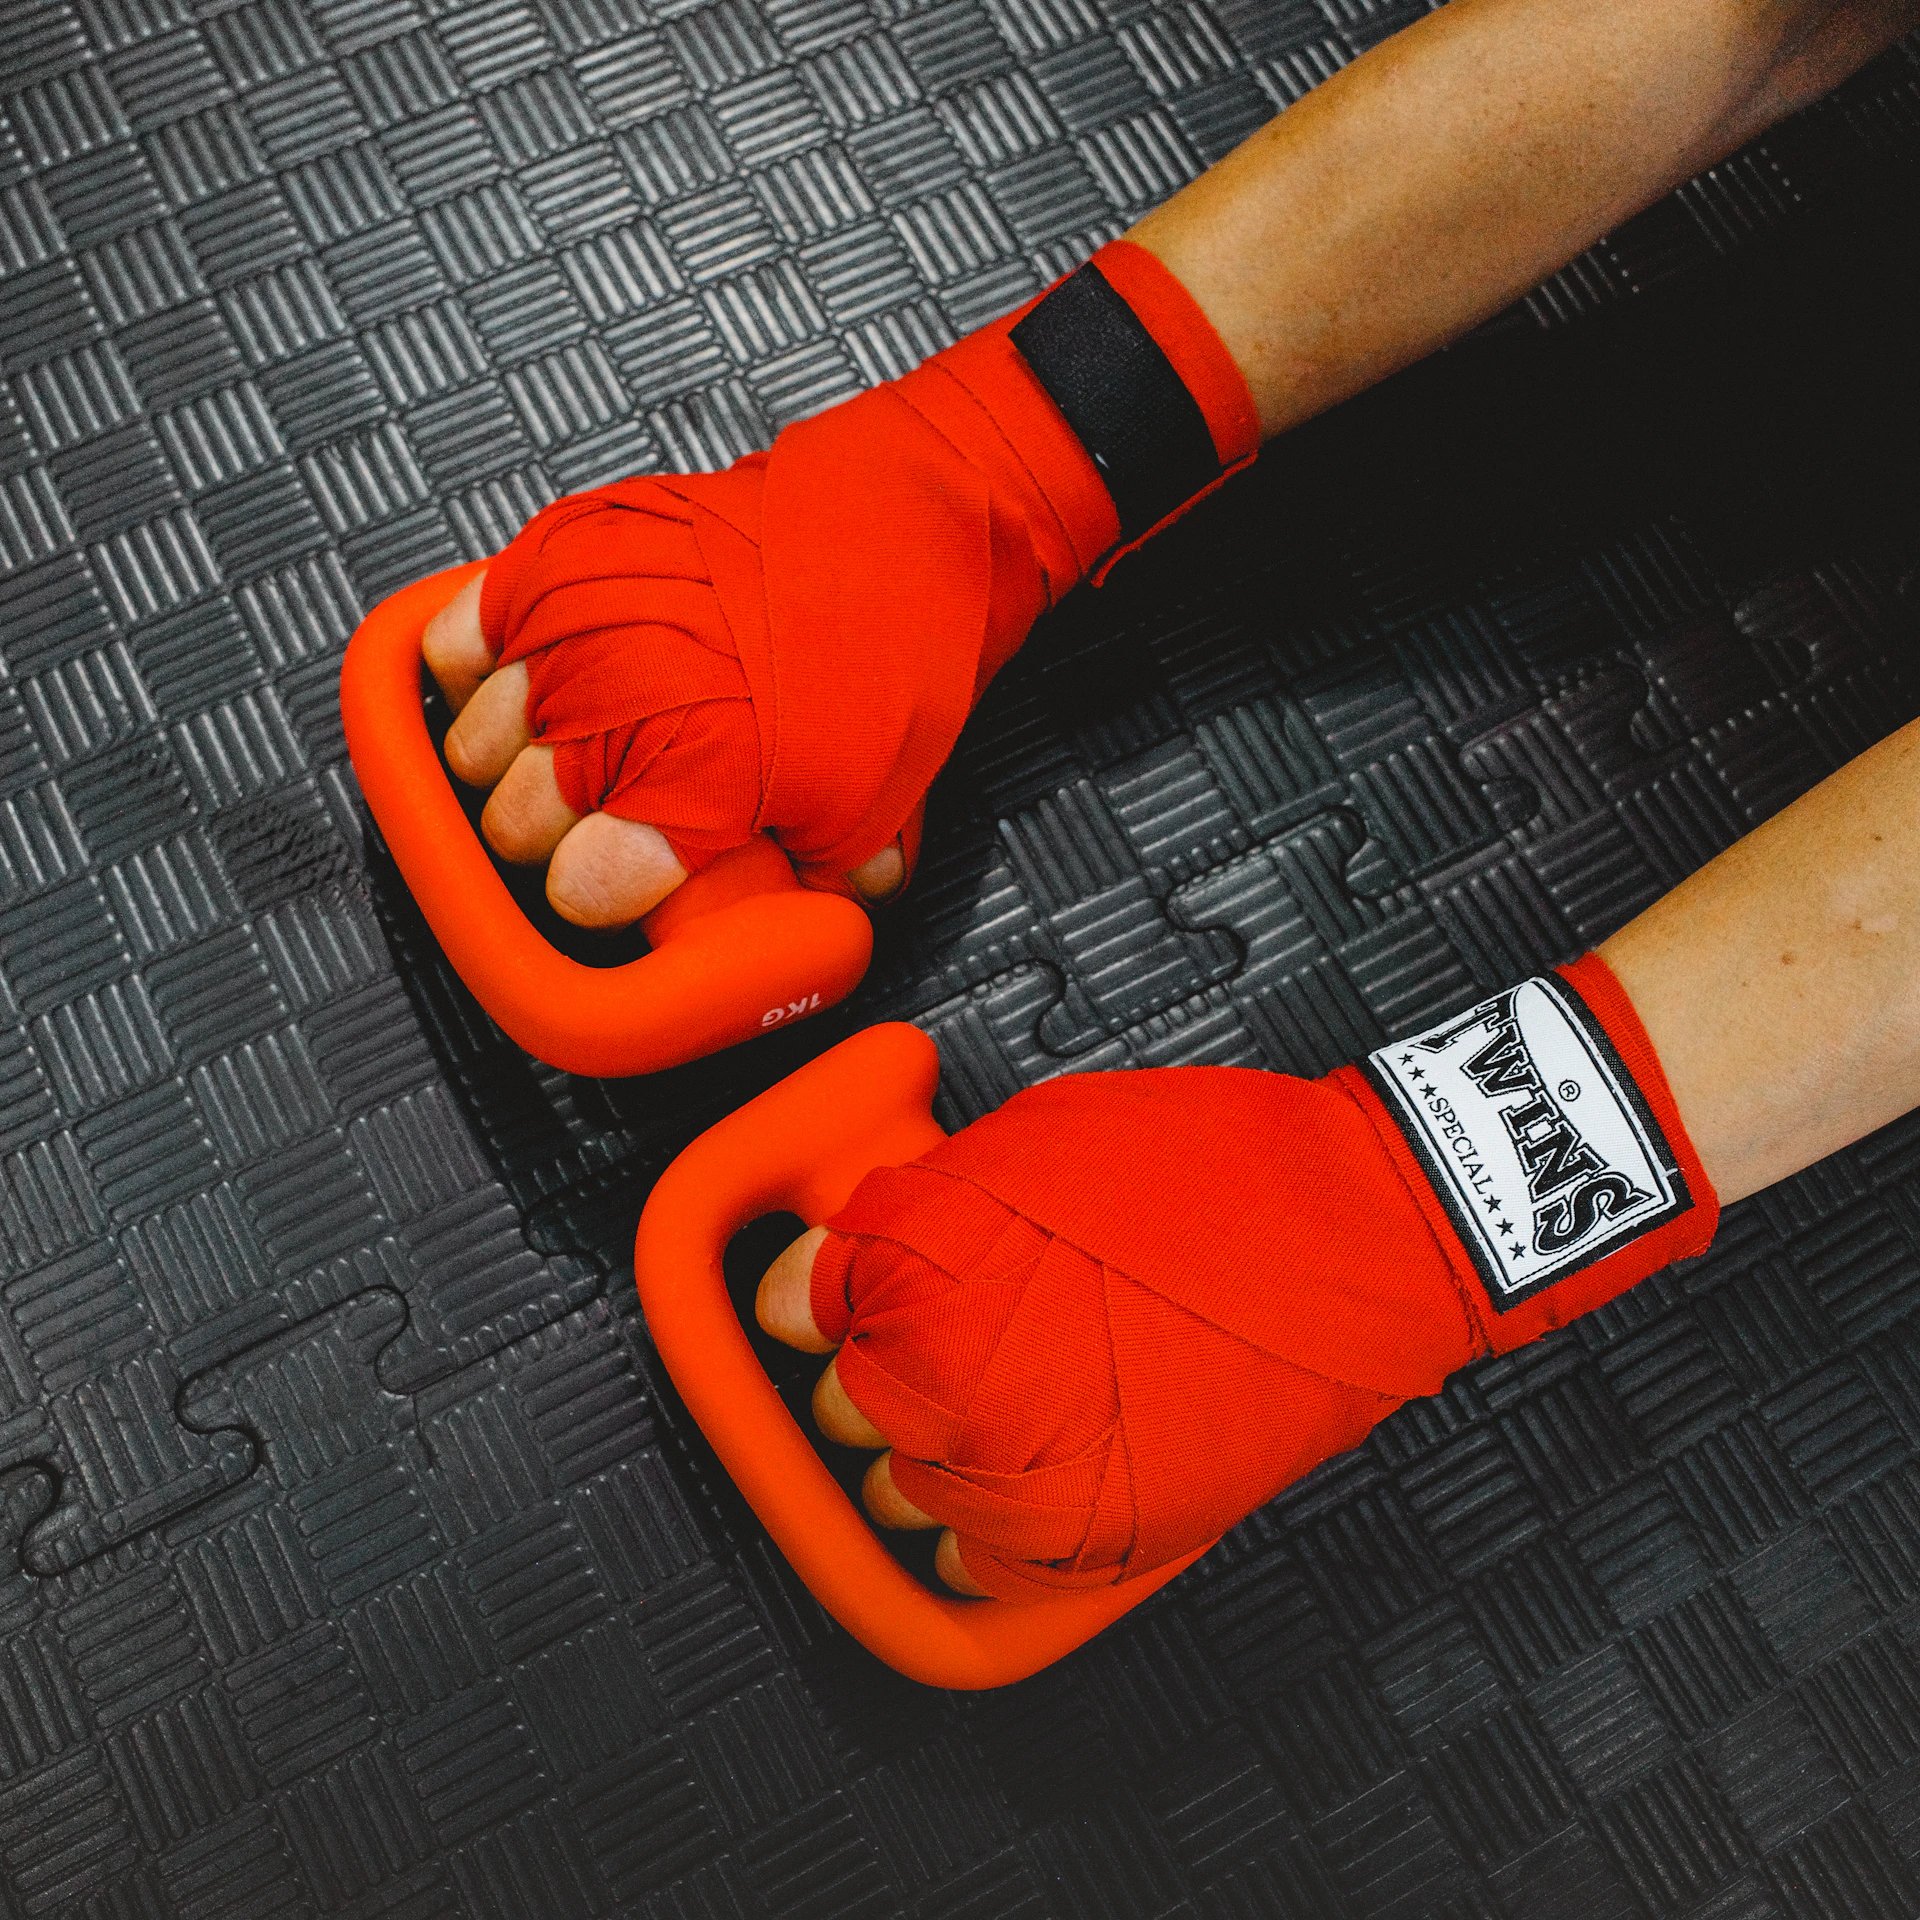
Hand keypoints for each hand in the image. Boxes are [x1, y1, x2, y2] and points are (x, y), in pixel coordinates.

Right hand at [423, 560, 905, 927]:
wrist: (880, 534)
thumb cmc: (878, 659)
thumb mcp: (867, 806)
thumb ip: (820, 878)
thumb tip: (819, 922)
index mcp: (678, 791)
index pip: (578, 890)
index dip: (606, 893)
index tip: (631, 877)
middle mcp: (605, 718)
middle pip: (515, 826)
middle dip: (556, 834)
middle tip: (608, 812)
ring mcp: (564, 637)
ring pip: (474, 745)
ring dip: (514, 758)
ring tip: (571, 748)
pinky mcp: (544, 567)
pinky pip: (455, 647)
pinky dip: (474, 676)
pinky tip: (525, 686)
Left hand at [749, 1064, 1477, 1600]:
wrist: (1355, 1234)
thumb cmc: (1211, 1169)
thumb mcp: (1031, 1139)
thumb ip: (920, 1201)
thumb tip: (849, 1248)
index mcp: (920, 1272)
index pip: (798, 1302)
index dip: (825, 1287)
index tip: (841, 1289)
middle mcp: (947, 1387)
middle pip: (840, 1400)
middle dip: (883, 1360)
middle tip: (963, 1322)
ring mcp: (1013, 1481)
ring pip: (896, 1488)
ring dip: (931, 1448)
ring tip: (1018, 1389)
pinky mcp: (1082, 1550)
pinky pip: (970, 1562)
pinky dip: (986, 1524)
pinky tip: (1036, 1460)